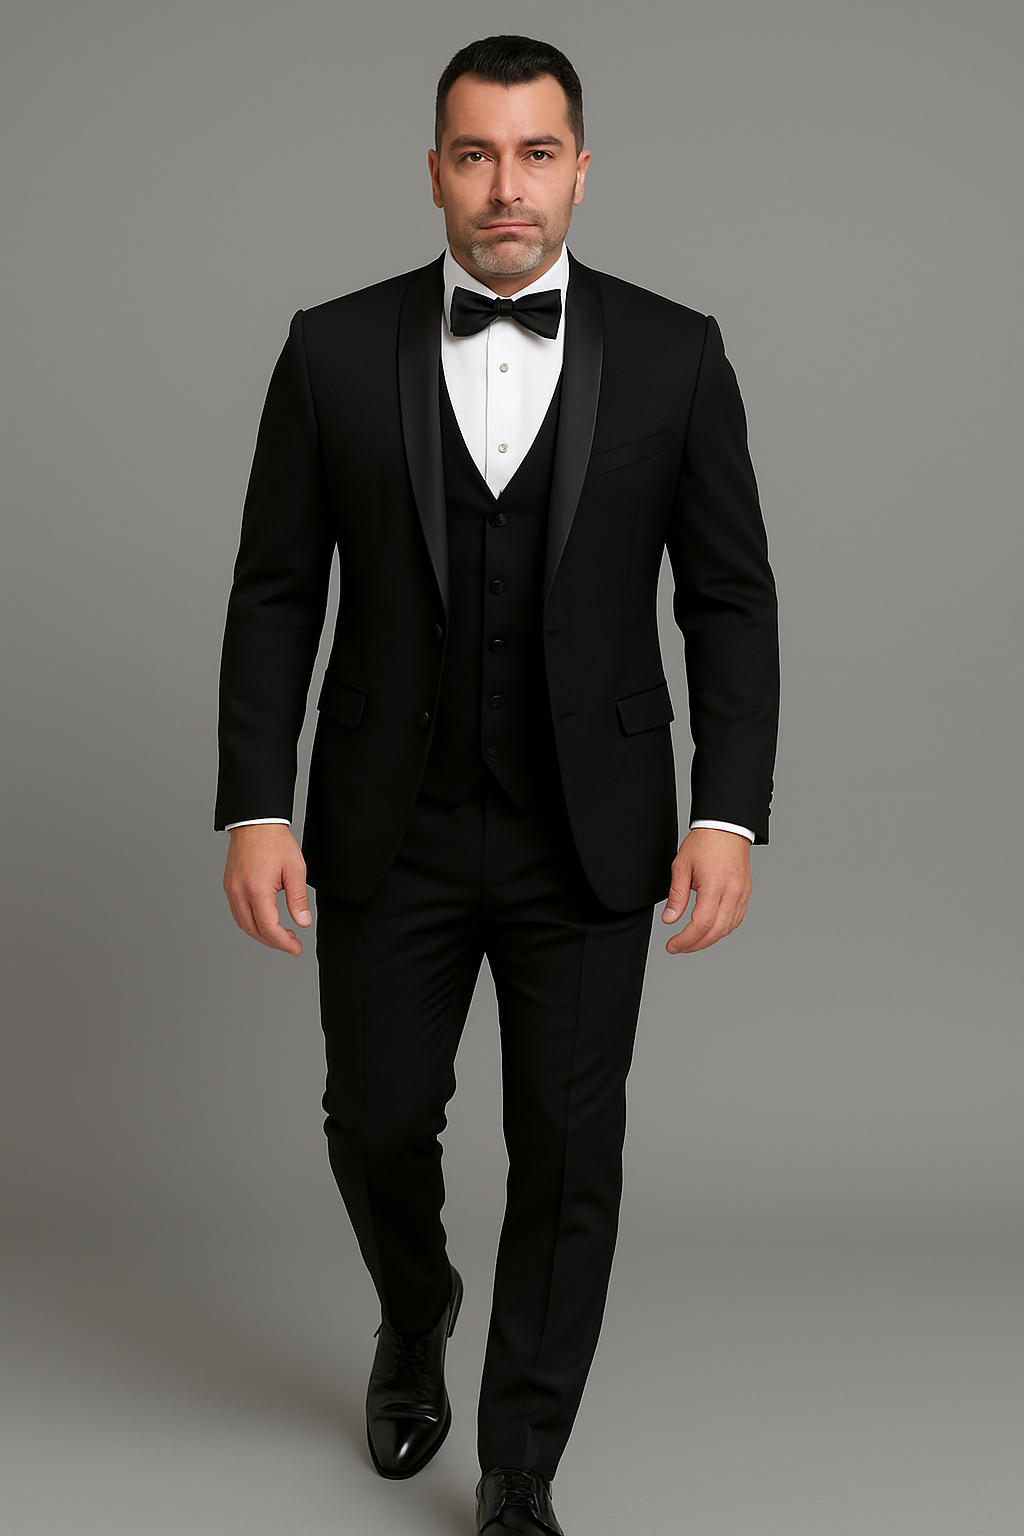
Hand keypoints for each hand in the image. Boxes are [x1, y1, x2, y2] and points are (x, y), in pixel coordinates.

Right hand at [223, 825, 311, 956]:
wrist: (255, 822)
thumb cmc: (275, 841)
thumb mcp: (295, 869)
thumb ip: (298, 898)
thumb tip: (303, 922)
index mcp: (257, 889)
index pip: (268, 927)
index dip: (283, 943)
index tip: (295, 948)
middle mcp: (239, 892)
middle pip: (253, 930)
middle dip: (273, 942)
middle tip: (291, 944)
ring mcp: (231, 889)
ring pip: (243, 923)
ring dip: (261, 934)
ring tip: (281, 934)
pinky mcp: (229, 886)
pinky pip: (237, 912)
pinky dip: (251, 922)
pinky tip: (265, 920)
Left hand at [662, 827, 751, 954]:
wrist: (726, 827)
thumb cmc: (704, 843)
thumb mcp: (681, 866)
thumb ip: (676, 896)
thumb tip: (670, 920)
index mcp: (714, 885)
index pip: (700, 924)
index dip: (685, 940)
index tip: (672, 945)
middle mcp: (732, 892)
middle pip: (716, 931)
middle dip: (695, 945)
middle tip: (679, 947)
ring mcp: (742, 894)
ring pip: (728, 928)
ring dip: (709, 939)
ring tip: (692, 941)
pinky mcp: (746, 893)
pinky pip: (736, 919)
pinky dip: (722, 929)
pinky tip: (710, 930)